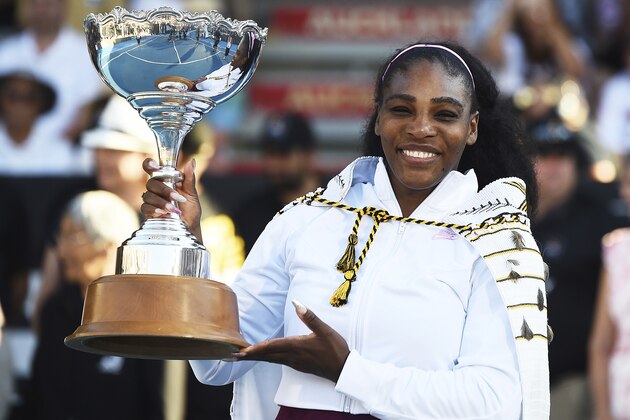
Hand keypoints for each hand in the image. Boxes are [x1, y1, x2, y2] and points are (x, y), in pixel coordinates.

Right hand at [140, 158, 203, 241]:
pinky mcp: (148, 212)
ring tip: (174, 210)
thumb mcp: (192, 194)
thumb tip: (192, 161)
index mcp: (165, 180)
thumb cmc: (190, 210)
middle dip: (164, 190)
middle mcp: (156, 188)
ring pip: (148, 195)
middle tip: (178, 198)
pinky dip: (156, 210)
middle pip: (151, 182)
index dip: (149, 164)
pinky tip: (165, 214)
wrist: (189, 227)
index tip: (155, 166)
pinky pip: (146, 207)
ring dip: (162, 202)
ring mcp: (151, 200)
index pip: (151, 167)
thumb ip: (189, 179)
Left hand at [233, 300, 349, 382]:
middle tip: (232, 356)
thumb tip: (297, 303)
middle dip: (249, 355)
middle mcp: (292, 356)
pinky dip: (267, 358)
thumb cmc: (334, 349)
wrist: (343, 369)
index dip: (255, 348)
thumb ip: (310, 317)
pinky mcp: (298, 365)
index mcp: (296, 346)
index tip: (241, 350)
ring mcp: (294, 362)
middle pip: (266, 355)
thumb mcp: (324, 330)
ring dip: (256, 357)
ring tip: (243, 356)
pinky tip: (264, 357)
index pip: (271, 346)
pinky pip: (278, 361)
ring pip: (271, 359)